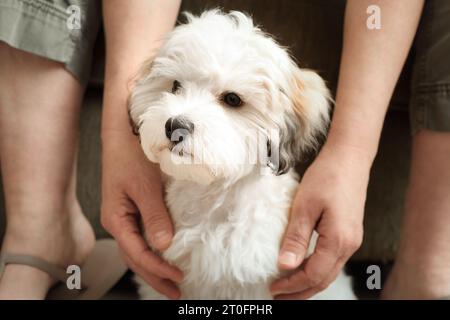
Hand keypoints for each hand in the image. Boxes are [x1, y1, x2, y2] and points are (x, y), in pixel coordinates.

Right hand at [101, 130, 182, 298]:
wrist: (122, 134)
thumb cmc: (131, 156)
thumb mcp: (145, 186)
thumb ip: (154, 216)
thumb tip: (164, 246)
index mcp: (116, 219)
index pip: (137, 253)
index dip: (157, 268)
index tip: (178, 277)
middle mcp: (118, 222)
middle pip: (135, 258)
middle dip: (155, 277)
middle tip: (176, 293)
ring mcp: (124, 217)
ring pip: (138, 250)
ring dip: (154, 268)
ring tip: (171, 282)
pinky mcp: (132, 210)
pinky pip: (141, 238)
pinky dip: (153, 252)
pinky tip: (164, 257)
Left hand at [271, 144, 369, 298]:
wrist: (349, 158)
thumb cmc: (327, 176)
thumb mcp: (305, 206)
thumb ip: (296, 238)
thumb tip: (285, 266)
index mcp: (339, 240)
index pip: (313, 274)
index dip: (292, 285)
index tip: (273, 288)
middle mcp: (349, 245)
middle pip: (324, 279)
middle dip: (301, 292)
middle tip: (279, 298)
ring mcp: (351, 240)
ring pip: (329, 272)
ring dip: (308, 283)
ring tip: (288, 288)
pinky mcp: (348, 233)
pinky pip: (332, 260)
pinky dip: (316, 270)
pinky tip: (304, 267)